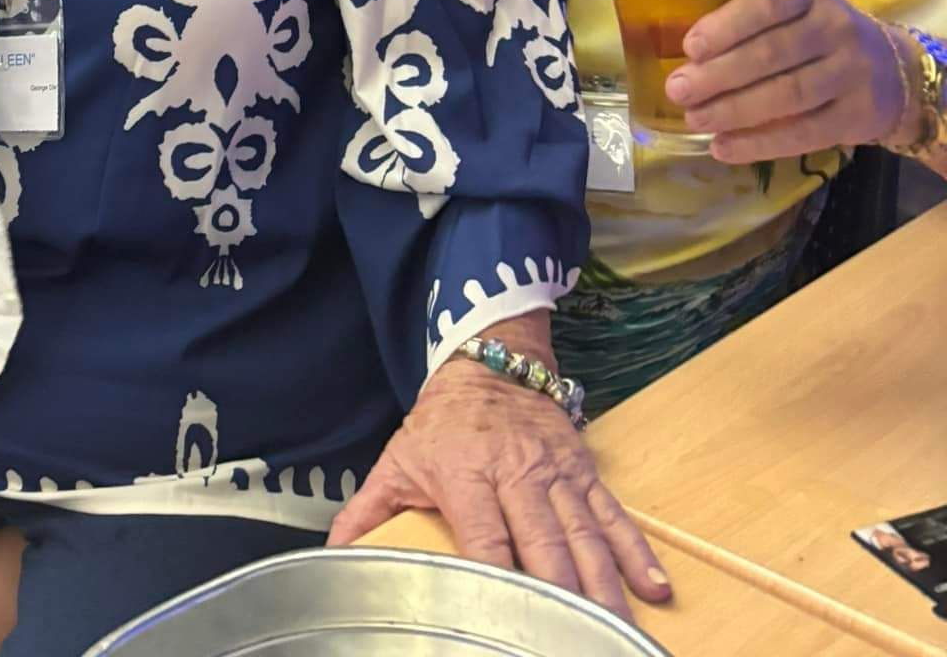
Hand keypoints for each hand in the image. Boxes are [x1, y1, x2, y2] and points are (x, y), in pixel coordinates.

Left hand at [329, 353, 668, 620]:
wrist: (488, 357)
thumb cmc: (440, 421)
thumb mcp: (398, 459)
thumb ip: (366, 511)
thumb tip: (332, 556)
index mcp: (468, 475)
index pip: (486, 539)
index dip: (499, 580)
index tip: (508, 622)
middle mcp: (518, 474)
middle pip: (545, 545)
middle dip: (562, 598)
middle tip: (574, 642)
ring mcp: (557, 473)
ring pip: (586, 536)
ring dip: (606, 588)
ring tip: (620, 634)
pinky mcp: (584, 470)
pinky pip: (614, 515)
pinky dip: (637, 552)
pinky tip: (655, 590)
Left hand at [667, 0, 906, 159]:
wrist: (893, 71)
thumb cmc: (818, 36)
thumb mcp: (793, 12)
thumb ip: (750, 25)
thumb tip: (689, 58)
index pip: (767, 4)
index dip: (727, 25)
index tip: (690, 47)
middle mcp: (836, 27)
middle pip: (771, 53)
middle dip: (719, 74)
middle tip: (678, 90)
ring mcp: (852, 72)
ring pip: (787, 94)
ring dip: (734, 110)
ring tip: (695, 118)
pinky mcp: (858, 116)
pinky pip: (804, 132)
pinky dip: (760, 143)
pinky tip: (724, 147)